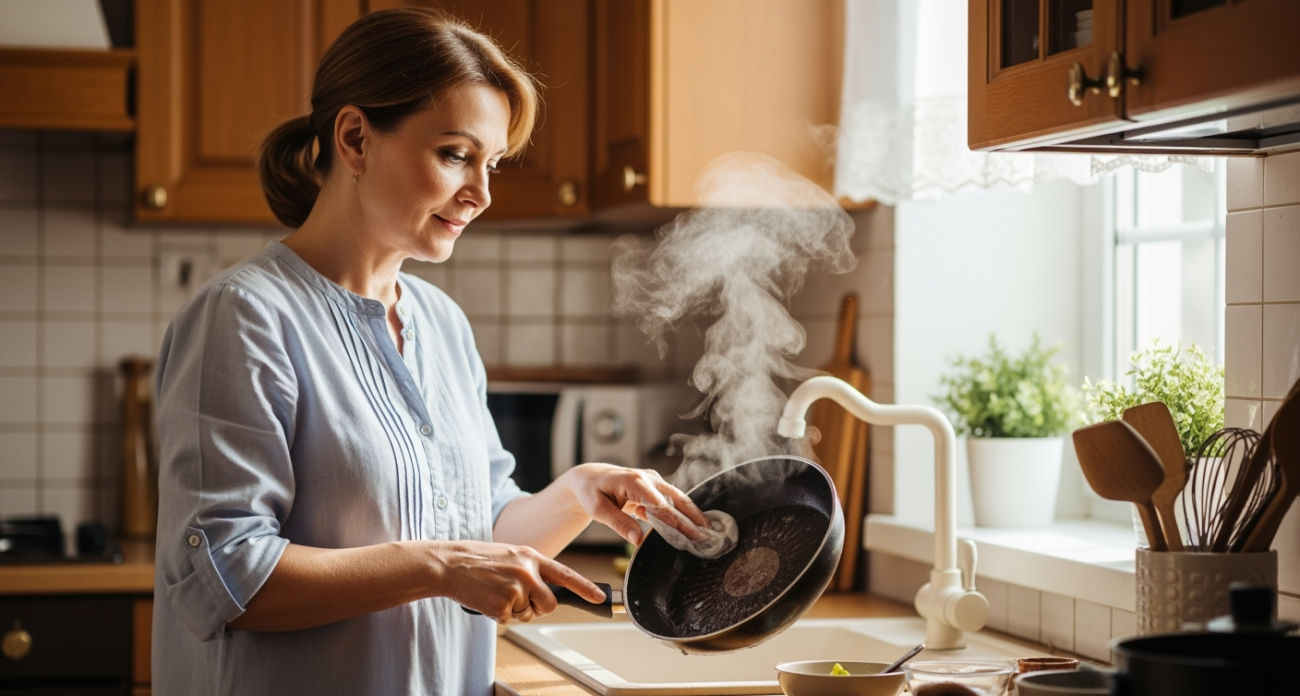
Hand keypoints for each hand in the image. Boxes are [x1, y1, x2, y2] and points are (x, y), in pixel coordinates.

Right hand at [433, 540, 604, 623]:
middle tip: (517, 598)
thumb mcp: (510, 554)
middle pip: (549, 604)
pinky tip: (488, 599)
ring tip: (496, 592)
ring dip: (515, 611)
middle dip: (537, 607)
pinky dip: (499, 615)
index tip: (599, 597)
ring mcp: (516, 589)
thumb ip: (530, 569)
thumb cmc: (478, 560)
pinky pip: (510, 620)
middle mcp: (528, 572)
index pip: (565, 574)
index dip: (585, 587)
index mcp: (531, 557)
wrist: (450, 564)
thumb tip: (546, 592)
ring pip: (529, 614)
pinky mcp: (502, 605)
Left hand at [562, 464, 711, 545]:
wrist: (589, 478)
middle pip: (676, 500)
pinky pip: (670, 500)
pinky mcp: (654, 487)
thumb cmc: (592, 492)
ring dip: (692, 514)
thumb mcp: (598, 510)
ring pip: (677, 498)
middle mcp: (647, 479)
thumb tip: (638, 539)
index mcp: (634, 482)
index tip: (691, 535)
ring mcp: (653, 481)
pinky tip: (691, 526)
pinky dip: (681, 513)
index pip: (660, 506)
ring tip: (707, 530)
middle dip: (693, 518)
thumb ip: (619, 523)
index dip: (677, 522)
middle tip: (708, 536)